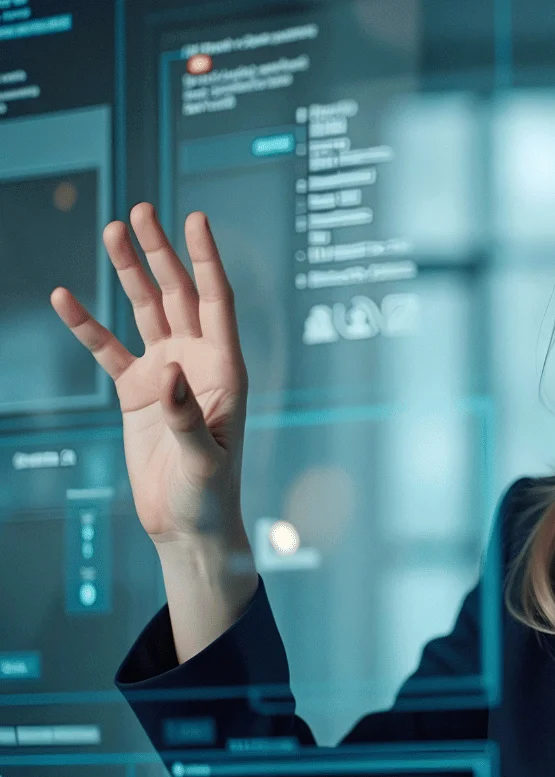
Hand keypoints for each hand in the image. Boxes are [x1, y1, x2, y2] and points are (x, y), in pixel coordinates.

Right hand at [51, 202, 249, 547]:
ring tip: (113, 232)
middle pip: (178, 295)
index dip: (206, 259)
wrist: (188, 524)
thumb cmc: (210, 493)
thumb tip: (169, 373)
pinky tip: (66, 297)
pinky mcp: (138, 393)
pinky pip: (108, 349)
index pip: (216, 301)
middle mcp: (198, 362)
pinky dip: (88, 325)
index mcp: (226, 369)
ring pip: (146, 312)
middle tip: (141, 212)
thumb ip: (187, 416)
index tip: (194, 218)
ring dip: (130, 273)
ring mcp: (166, 373)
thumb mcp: (204, 458)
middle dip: (161, 254)